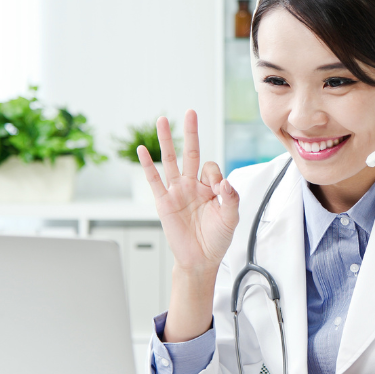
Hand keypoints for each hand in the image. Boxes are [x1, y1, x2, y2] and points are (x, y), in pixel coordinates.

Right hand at [138, 110, 239, 341]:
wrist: (200, 260)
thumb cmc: (216, 240)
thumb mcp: (231, 218)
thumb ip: (231, 198)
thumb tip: (224, 182)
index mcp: (210, 188)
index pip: (211, 168)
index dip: (215, 175)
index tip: (218, 190)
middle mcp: (192, 185)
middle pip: (191, 152)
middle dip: (191, 133)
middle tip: (190, 112)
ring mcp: (177, 192)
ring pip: (171, 160)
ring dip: (167, 140)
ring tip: (162, 119)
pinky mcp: (163, 202)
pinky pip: (154, 180)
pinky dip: (148, 165)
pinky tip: (143, 149)